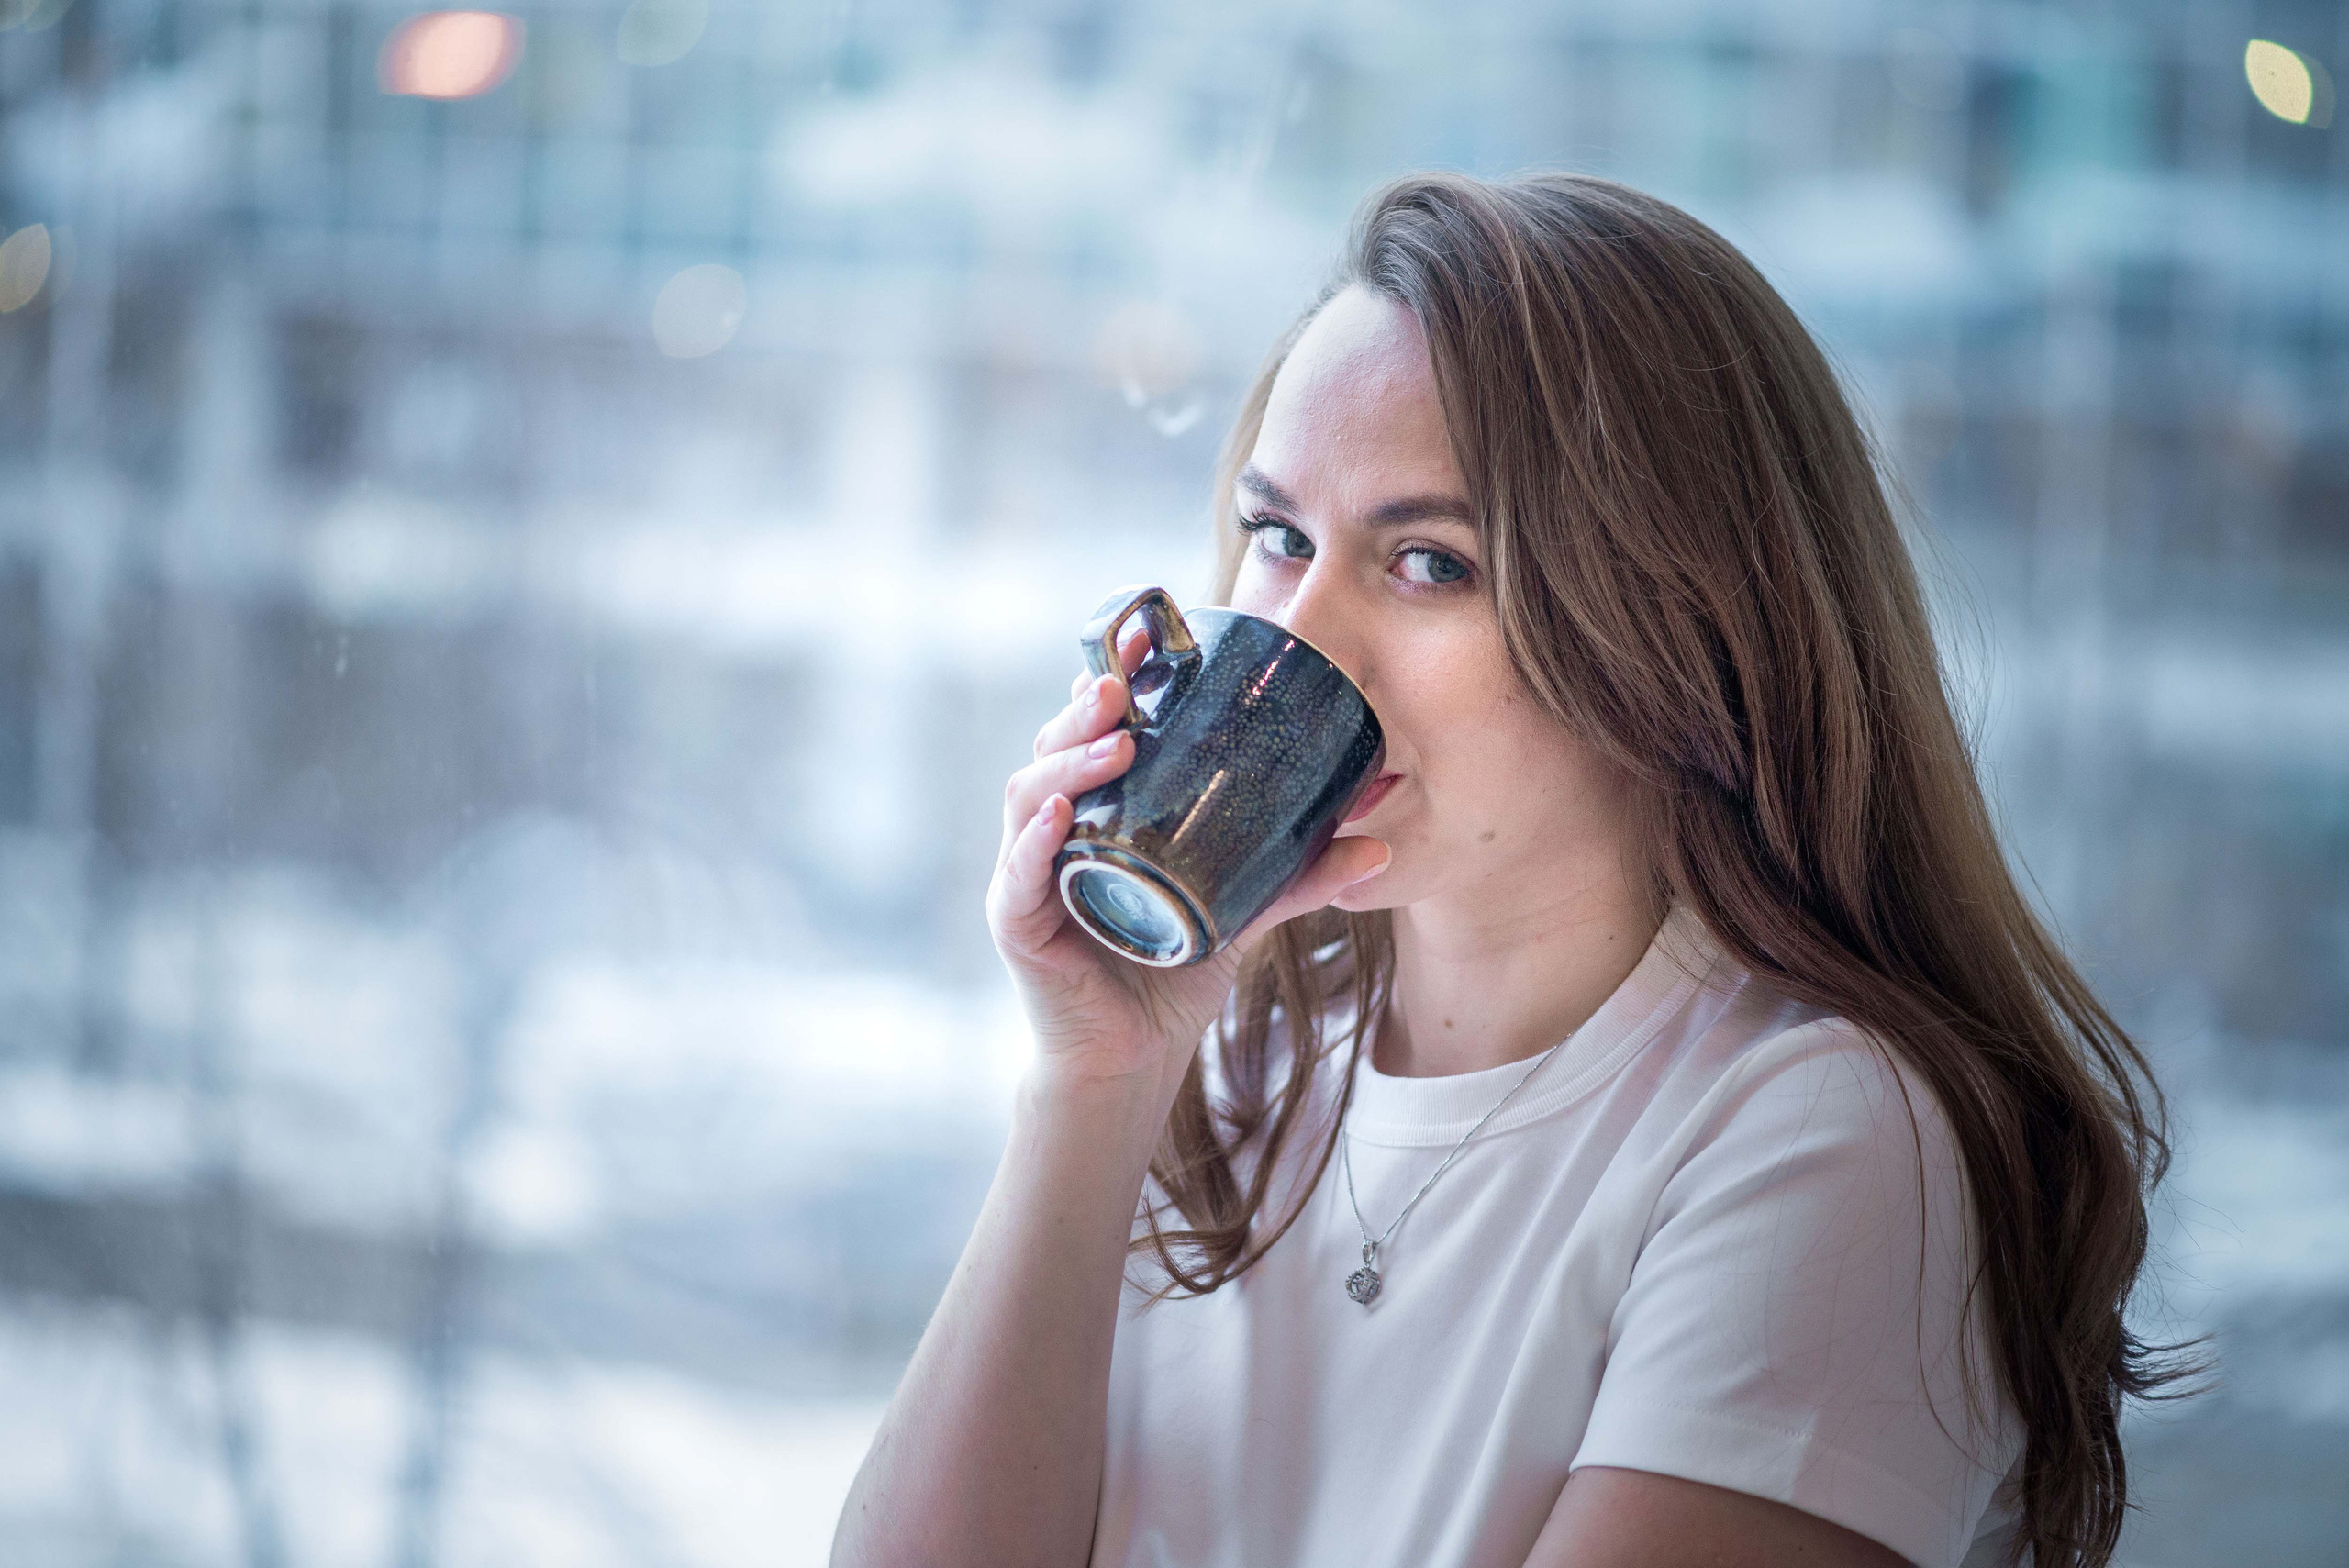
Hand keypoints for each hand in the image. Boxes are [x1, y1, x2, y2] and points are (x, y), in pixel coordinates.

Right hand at [986, 628, 1391, 1087]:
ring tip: (1114, 743)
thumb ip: (1298, 879)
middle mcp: (1055, 832)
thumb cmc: (1171, 976)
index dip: (1110, 682)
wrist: (1132, 1062)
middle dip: (1082, 712)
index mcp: (1101, 813)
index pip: (1093, 733)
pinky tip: (1057, 819)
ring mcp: (1030, 875)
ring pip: (1029, 798)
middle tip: (1121, 686)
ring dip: (1066, 764)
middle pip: (1054, 751)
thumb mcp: (1242, 915)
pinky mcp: (1018, 924)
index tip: (1144, 642)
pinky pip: (1018, 875)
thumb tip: (1376, 845)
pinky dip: (1033, 845)